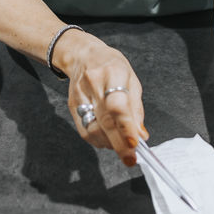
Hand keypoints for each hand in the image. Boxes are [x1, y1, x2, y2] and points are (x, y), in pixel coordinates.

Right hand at [61, 38, 145, 165]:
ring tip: (122, 147)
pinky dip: (99, 141)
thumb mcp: (131, 79)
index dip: (126, 126)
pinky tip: (109, 140)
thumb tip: (141, 135)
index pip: (117, 104)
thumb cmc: (111, 66)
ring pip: (93, 129)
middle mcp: (93, 83)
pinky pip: (85, 131)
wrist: (82, 55)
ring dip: (110, 144)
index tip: (135, 143)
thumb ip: (136, 108)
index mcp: (113, 72)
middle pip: (105, 120)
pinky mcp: (72, 105)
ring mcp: (80, 95)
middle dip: (120, 143)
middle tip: (131, 159)